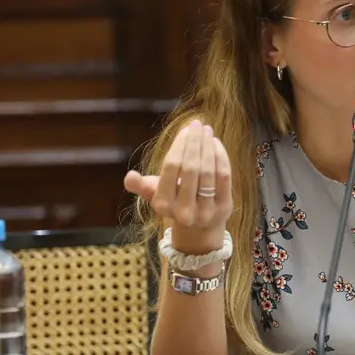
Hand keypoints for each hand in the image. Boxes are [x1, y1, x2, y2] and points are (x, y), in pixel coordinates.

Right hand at [124, 120, 233, 249]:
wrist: (198, 230)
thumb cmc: (172, 202)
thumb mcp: (154, 195)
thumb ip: (140, 185)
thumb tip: (129, 176)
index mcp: (162, 204)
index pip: (171, 167)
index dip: (180, 146)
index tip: (185, 130)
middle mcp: (184, 211)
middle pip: (192, 168)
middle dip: (195, 142)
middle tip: (197, 124)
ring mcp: (206, 211)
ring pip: (209, 171)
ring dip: (208, 147)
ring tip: (207, 130)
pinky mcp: (224, 208)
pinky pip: (224, 177)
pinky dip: (221, 157)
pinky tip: (216, 144)